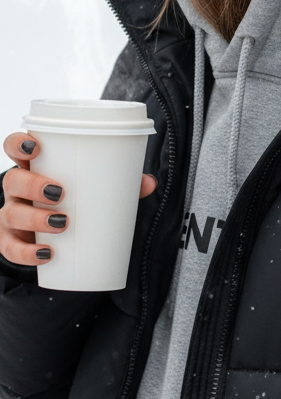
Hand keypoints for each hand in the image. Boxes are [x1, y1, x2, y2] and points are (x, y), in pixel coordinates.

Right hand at [0, 132, 156, 266]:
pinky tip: (45, 254)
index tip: (35, 146)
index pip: (14, 147)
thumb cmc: (73, 200)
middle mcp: (17, 190)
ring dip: (35, 218)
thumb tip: (149, 182)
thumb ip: (120, 182)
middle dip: (33, 184)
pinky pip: (10, 248)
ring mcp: (12, 215)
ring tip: (62, 222)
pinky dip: (26, 253)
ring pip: (11, 213)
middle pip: (13, 180)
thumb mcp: (92, 188)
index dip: (18, 143)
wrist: (56, 236)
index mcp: (34, 167)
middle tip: (59, 193)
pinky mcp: (11, 241)